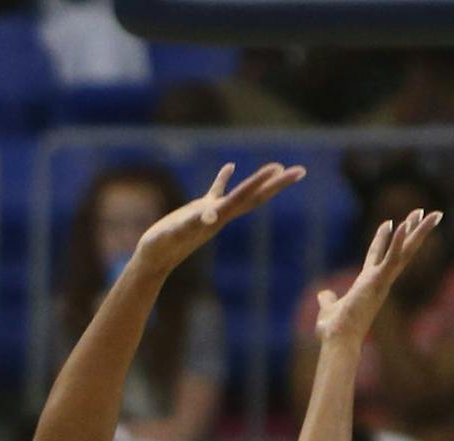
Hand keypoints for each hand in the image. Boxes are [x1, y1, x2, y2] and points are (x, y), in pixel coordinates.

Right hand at [130, 159, 305, 279]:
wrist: (153, 261)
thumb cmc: (162, 247)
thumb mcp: (176, 232)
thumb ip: (191, 223)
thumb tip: (208, 215)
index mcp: (217, 218)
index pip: (245, 196)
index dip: (262, 181)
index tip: (282, 169)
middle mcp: (220, 217)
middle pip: (255, 197)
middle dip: (276, 184)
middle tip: (300, 171)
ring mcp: (211, 214)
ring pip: (241, 194)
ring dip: (259, 181)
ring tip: (277, 167)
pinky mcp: (198, 213)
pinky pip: (216, 192)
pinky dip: (224, 178)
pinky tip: (230, 167)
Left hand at [313, 207, 441, 347]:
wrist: (338, 343)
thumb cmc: (334, 332)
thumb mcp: (329, 308)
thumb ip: (327, 299)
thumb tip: (323, 294)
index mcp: (368, 284)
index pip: (377, 256)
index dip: (383, 239)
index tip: (388, 222)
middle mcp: (379, 282)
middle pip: (401, 251)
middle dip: (414, 232)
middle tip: (429, 213)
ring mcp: (381, 282)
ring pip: (405, 253)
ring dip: (418, 232)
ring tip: (434, 214)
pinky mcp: (377, 283)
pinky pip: (391, 259)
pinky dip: (396, 243)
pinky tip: (402, 224)